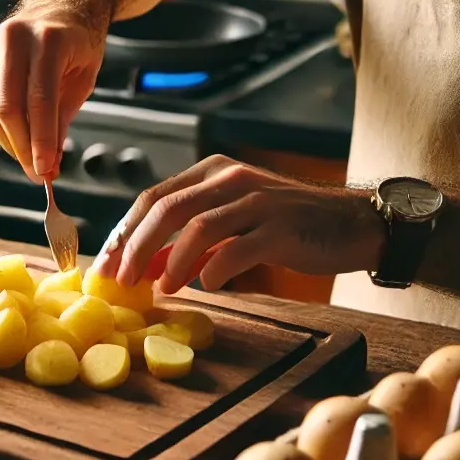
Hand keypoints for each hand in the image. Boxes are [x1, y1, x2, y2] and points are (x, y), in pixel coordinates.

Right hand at [0, 5, 103, 180]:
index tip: (46, 170)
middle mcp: (14, 36)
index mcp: (49, 39)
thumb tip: (47, 164)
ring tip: (29, 158)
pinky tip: (16, 134)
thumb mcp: (83, 79)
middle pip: (7, 108)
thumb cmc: (76, 45)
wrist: (60, 7)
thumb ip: (62, 119)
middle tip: (38, 173)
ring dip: (9, 142)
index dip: (41, 141)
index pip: (40, 101)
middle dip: (22, 147)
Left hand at [92, 155, 385, 293]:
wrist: (351, 223)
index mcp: (213, 172)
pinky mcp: (280, 227)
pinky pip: (237, 247)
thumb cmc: (288, 225)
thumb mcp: (234, 222)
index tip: (107, 263)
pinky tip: (208, 284)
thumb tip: (146, 267)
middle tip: (121, 280)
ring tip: (161, 288)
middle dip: (136, 246)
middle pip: (167, 208)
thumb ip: (191, 239)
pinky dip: (215, 269)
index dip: (126, 231)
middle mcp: (230, 178)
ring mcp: (256, 200)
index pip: (154, 196)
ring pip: (197, 225)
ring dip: (171, 261)